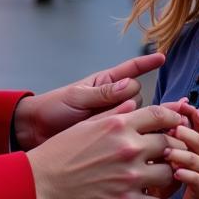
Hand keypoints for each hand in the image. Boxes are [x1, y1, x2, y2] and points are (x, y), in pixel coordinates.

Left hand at [12, 52, 164, 149]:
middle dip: (132, 102)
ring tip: (110, 126)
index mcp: (104, 83)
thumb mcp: (77, 97)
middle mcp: (112, 100)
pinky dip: (129, 134)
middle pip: (138, 97)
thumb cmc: (53, 109)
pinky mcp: (110, 138)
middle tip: (118, 111)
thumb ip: (102, 93)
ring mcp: (111, 119)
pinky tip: (128, 140)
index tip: (162, 57)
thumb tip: (131, 85)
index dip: (146, 63)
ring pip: (135, 117)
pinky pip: (127, 133)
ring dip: (128, 120)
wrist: (36, 133)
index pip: (130, 70)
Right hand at [27, 102, 184, 198]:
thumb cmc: (60, 153)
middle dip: (175, 150)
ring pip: (170, 175)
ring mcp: (129, 176)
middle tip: (174, 157)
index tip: (176, 127)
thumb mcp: (86, 125)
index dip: (173, 120)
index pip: (160, 115)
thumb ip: (113, 114)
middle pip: (171, 144)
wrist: (40, 185)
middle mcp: (128, 147)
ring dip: (170, 178)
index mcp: (118, 124)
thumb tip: (133, 103)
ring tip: (165, 181)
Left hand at [166, 102, 198, 198]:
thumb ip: (188, 130)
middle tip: (172, 129)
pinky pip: (194, 178)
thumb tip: (180, 102)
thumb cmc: (194, 171)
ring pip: (194, 159)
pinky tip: (174, 172)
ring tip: (165, 152)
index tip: (194, 111)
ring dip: (178, 154)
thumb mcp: (192, 150)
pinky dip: (183, 174)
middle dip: (186, 133)